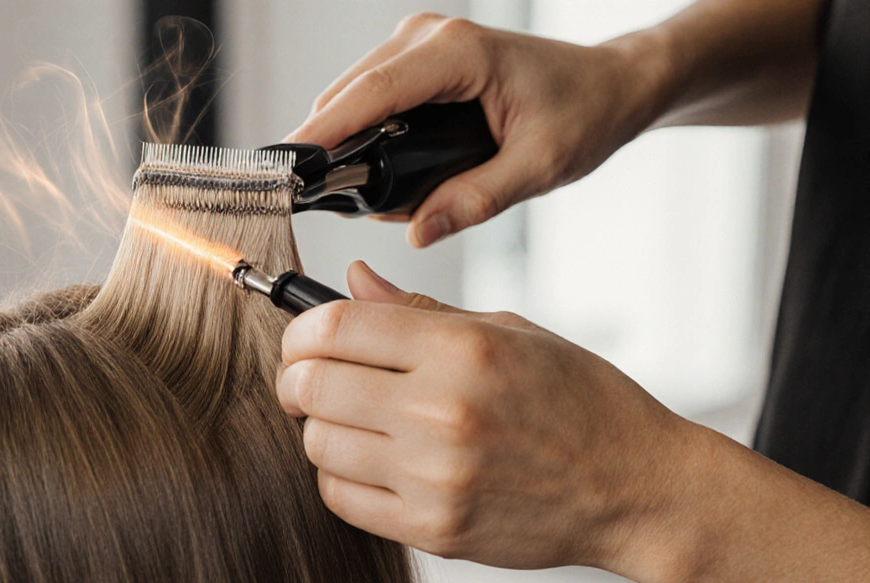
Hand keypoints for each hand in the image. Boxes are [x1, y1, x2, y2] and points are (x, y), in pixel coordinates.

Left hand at [276, 261, 698, 581]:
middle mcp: (443, 411)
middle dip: (296, 379)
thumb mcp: (511, 331)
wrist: (635, 489)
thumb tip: (351, 280)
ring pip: (318, 444)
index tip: (302, 339)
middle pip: (313, 386)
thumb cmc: (580, 402)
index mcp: (462, 349)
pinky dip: (339, 475)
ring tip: (351, 421)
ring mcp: (436, 476)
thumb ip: (419, 308)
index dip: (300, 329)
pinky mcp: (434, 529)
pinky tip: (368, 461)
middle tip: (307, 380)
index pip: (334, 327)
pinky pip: (341, 498)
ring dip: (320, 428)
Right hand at [287, 13, 670, 246]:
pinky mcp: (420, 58)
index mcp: (458, 53)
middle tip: (344, 206)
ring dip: (351, 143)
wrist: (610, 84)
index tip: (286, 171)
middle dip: (332, 149)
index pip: (369, 93)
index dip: (322, 132)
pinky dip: (368, 133)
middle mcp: (430, 37)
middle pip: (347, 93)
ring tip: (387, 193)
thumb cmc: (585, 113)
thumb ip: (475, 200)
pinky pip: (371, 95)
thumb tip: (417, 232)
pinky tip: (395, 168)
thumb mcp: (538, 166)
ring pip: (352, 94)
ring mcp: (420, 42)